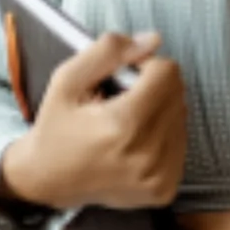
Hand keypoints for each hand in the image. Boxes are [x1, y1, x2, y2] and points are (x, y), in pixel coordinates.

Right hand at [0, 32, 186, 210]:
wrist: (48, 181)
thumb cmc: (56, 129)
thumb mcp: (67, 80)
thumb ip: (108, 52)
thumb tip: (152, 40)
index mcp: (122, 126)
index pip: (167, 73)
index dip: (145, 65)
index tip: (123, 75)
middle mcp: (146, 155)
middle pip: (177, 94)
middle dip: (153, 87)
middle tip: (120, 99)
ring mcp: (158, 176)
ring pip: (181, 117)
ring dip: (158, 110)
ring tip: (125, 122)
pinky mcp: (165, 189)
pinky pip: (180, 144)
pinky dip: (161, 135)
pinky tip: (134, 141)